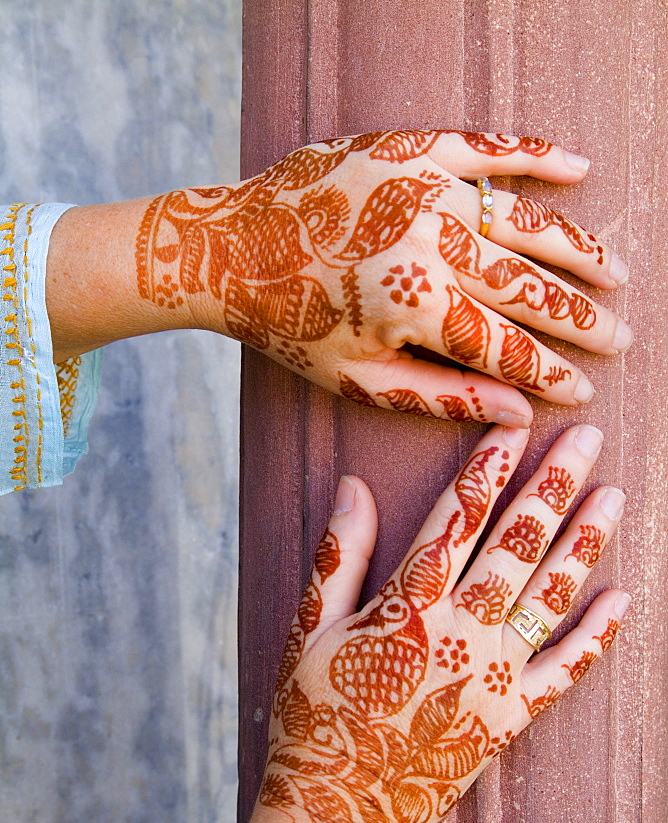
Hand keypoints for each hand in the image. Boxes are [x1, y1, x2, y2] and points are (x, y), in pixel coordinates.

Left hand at [137, 129, 631, 426]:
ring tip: (616, 272)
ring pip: (525, 221)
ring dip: (578, 250)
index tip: (582, 389)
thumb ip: (442, 398)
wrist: (227, 249)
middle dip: (582, 319)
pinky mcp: (408, 149)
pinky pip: (487, 147)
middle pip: (531, 288)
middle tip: (621, 337)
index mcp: (419, 307)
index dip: (551, 373)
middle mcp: (432, 244)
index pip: (508, 348)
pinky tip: (577, 166)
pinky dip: (535, 155)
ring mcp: (424, 189)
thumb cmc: (290, 324)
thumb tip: (518, 414)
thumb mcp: (359, 380)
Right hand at [245, 423, 629, 822]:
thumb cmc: (314, 716)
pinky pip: (565, 671)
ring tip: (614, 496)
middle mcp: (461, 631)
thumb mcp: (310, 629)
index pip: (459, 517)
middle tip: (587, 439)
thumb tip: (354, 487)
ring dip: (585, 542)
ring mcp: (492, 676)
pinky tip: (622, 598)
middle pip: (518, 544)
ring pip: (550, 594)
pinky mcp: (511, 719)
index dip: (490, 467)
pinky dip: (596, 635)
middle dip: (554, 485)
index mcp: (410, 604)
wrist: (338, 812)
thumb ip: (339, 556)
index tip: (515, 425)